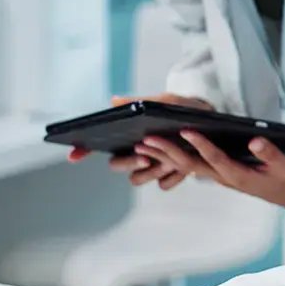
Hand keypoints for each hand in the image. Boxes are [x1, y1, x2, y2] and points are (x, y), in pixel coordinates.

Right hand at [68, 94, 213, 194]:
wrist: (210, 119)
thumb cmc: (183, 108)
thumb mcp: (165, 101)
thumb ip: (142, 102)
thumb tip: (115, 100)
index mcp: (130, 135)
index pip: (98, 144)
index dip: (82, 150)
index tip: (74, 154)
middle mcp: (136, 152)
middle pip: (116, 165)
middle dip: (129, 162)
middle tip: (146, 155)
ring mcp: (152, 166)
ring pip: (138, 179)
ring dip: (153, 170)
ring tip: (171, 158)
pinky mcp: (170, 176)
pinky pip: (163, 185)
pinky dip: (172, 177)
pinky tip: (183, 167)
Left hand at [141, 130, 284, 212]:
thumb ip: (270, 154)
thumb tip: (255, 141)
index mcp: (240, 176)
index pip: (216, 159)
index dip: (201, 145)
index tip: (186, 131)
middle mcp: (226, 178)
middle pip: (192, 165)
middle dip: (167, 152)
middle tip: (146, 140)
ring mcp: (223, 177)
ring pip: (189, 167)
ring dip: (165, 157)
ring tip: (142, 145)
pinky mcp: (223, 173)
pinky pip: (195, 167)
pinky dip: (176, 159)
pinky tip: (162, 151)